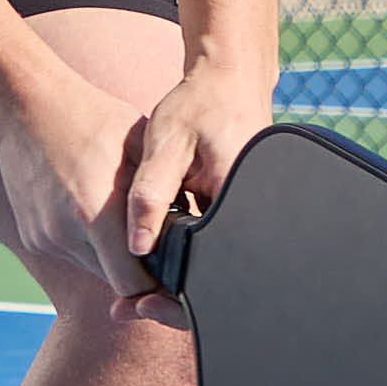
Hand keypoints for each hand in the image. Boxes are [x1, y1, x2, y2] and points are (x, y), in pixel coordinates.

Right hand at [0, 55, 160, 302]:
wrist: (24, 106)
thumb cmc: (90, 118)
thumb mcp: (140, 146)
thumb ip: (164, 195)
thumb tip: (192, 230)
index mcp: (96, 213)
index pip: (132, 284)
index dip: (155, 281)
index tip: (168, 265)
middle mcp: (65, 234)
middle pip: (114, 281)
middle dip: (136, 268)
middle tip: (150, 237)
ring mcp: (44, 238)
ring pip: (92, 269)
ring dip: (110, 256)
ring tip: (117, 215)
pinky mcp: (31, 237)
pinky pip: (70, 254)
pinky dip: (86, 244)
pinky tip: (89, 209)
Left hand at [110, 52, 272, 293]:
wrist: (233, 78)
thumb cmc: (201, 103)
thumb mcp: (166, 141)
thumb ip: (150, 192)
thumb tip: (137, 246)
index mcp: (240, 201)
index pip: (213, 272)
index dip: (177, 298)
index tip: (142, 305)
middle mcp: (254, 216)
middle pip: (217, 279)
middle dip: (174, 297)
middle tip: (132, 308)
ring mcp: (251, 217)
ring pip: (216, 266)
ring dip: (180, 280)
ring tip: (138, 296)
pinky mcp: (242, 213)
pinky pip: (217, 247)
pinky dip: (189, 257)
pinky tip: (158, 260)